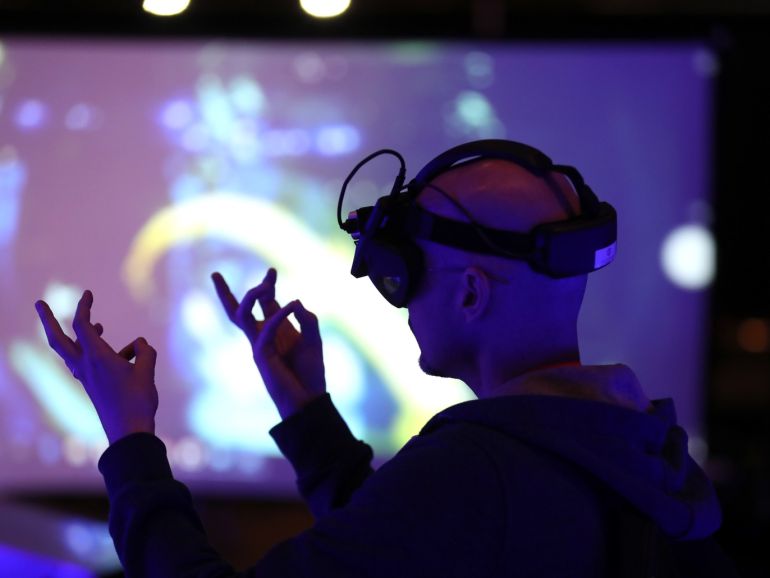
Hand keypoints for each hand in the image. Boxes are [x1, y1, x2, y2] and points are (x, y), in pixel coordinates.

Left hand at [35, 290, 157, 444]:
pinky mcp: (93, 387)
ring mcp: (87, 378)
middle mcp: (86, 366)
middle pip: (58, 340)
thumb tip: (139, 344)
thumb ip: (145, 352)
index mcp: (97, 358)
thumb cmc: (138, 401)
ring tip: (100, 327)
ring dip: (82, 337)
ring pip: (73, 352)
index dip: (83, 307)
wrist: (129, 432)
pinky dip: (104, 354)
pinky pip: (90, 363)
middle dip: (48, 320)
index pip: (82, 325)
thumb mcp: (147, 372)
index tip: (88, 293)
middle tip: (40, 304)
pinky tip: (129, 356)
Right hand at [211, 268, 325, 419]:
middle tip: (217, 274)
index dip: (267, 286)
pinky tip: (291, 305)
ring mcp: (259, 345)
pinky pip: (265, 331)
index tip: (271, 270)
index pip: (265, 303)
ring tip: (265, 284)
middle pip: (239, 310)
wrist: (308, 398)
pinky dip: (278, 316)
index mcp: (276, 329)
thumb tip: (293, 301)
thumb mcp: (314, 338)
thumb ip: (307, 319)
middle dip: (227, 293)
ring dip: (251, 298)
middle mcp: (263, 335)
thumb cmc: (310, 371)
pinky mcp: (261, 355)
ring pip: (241, 316)